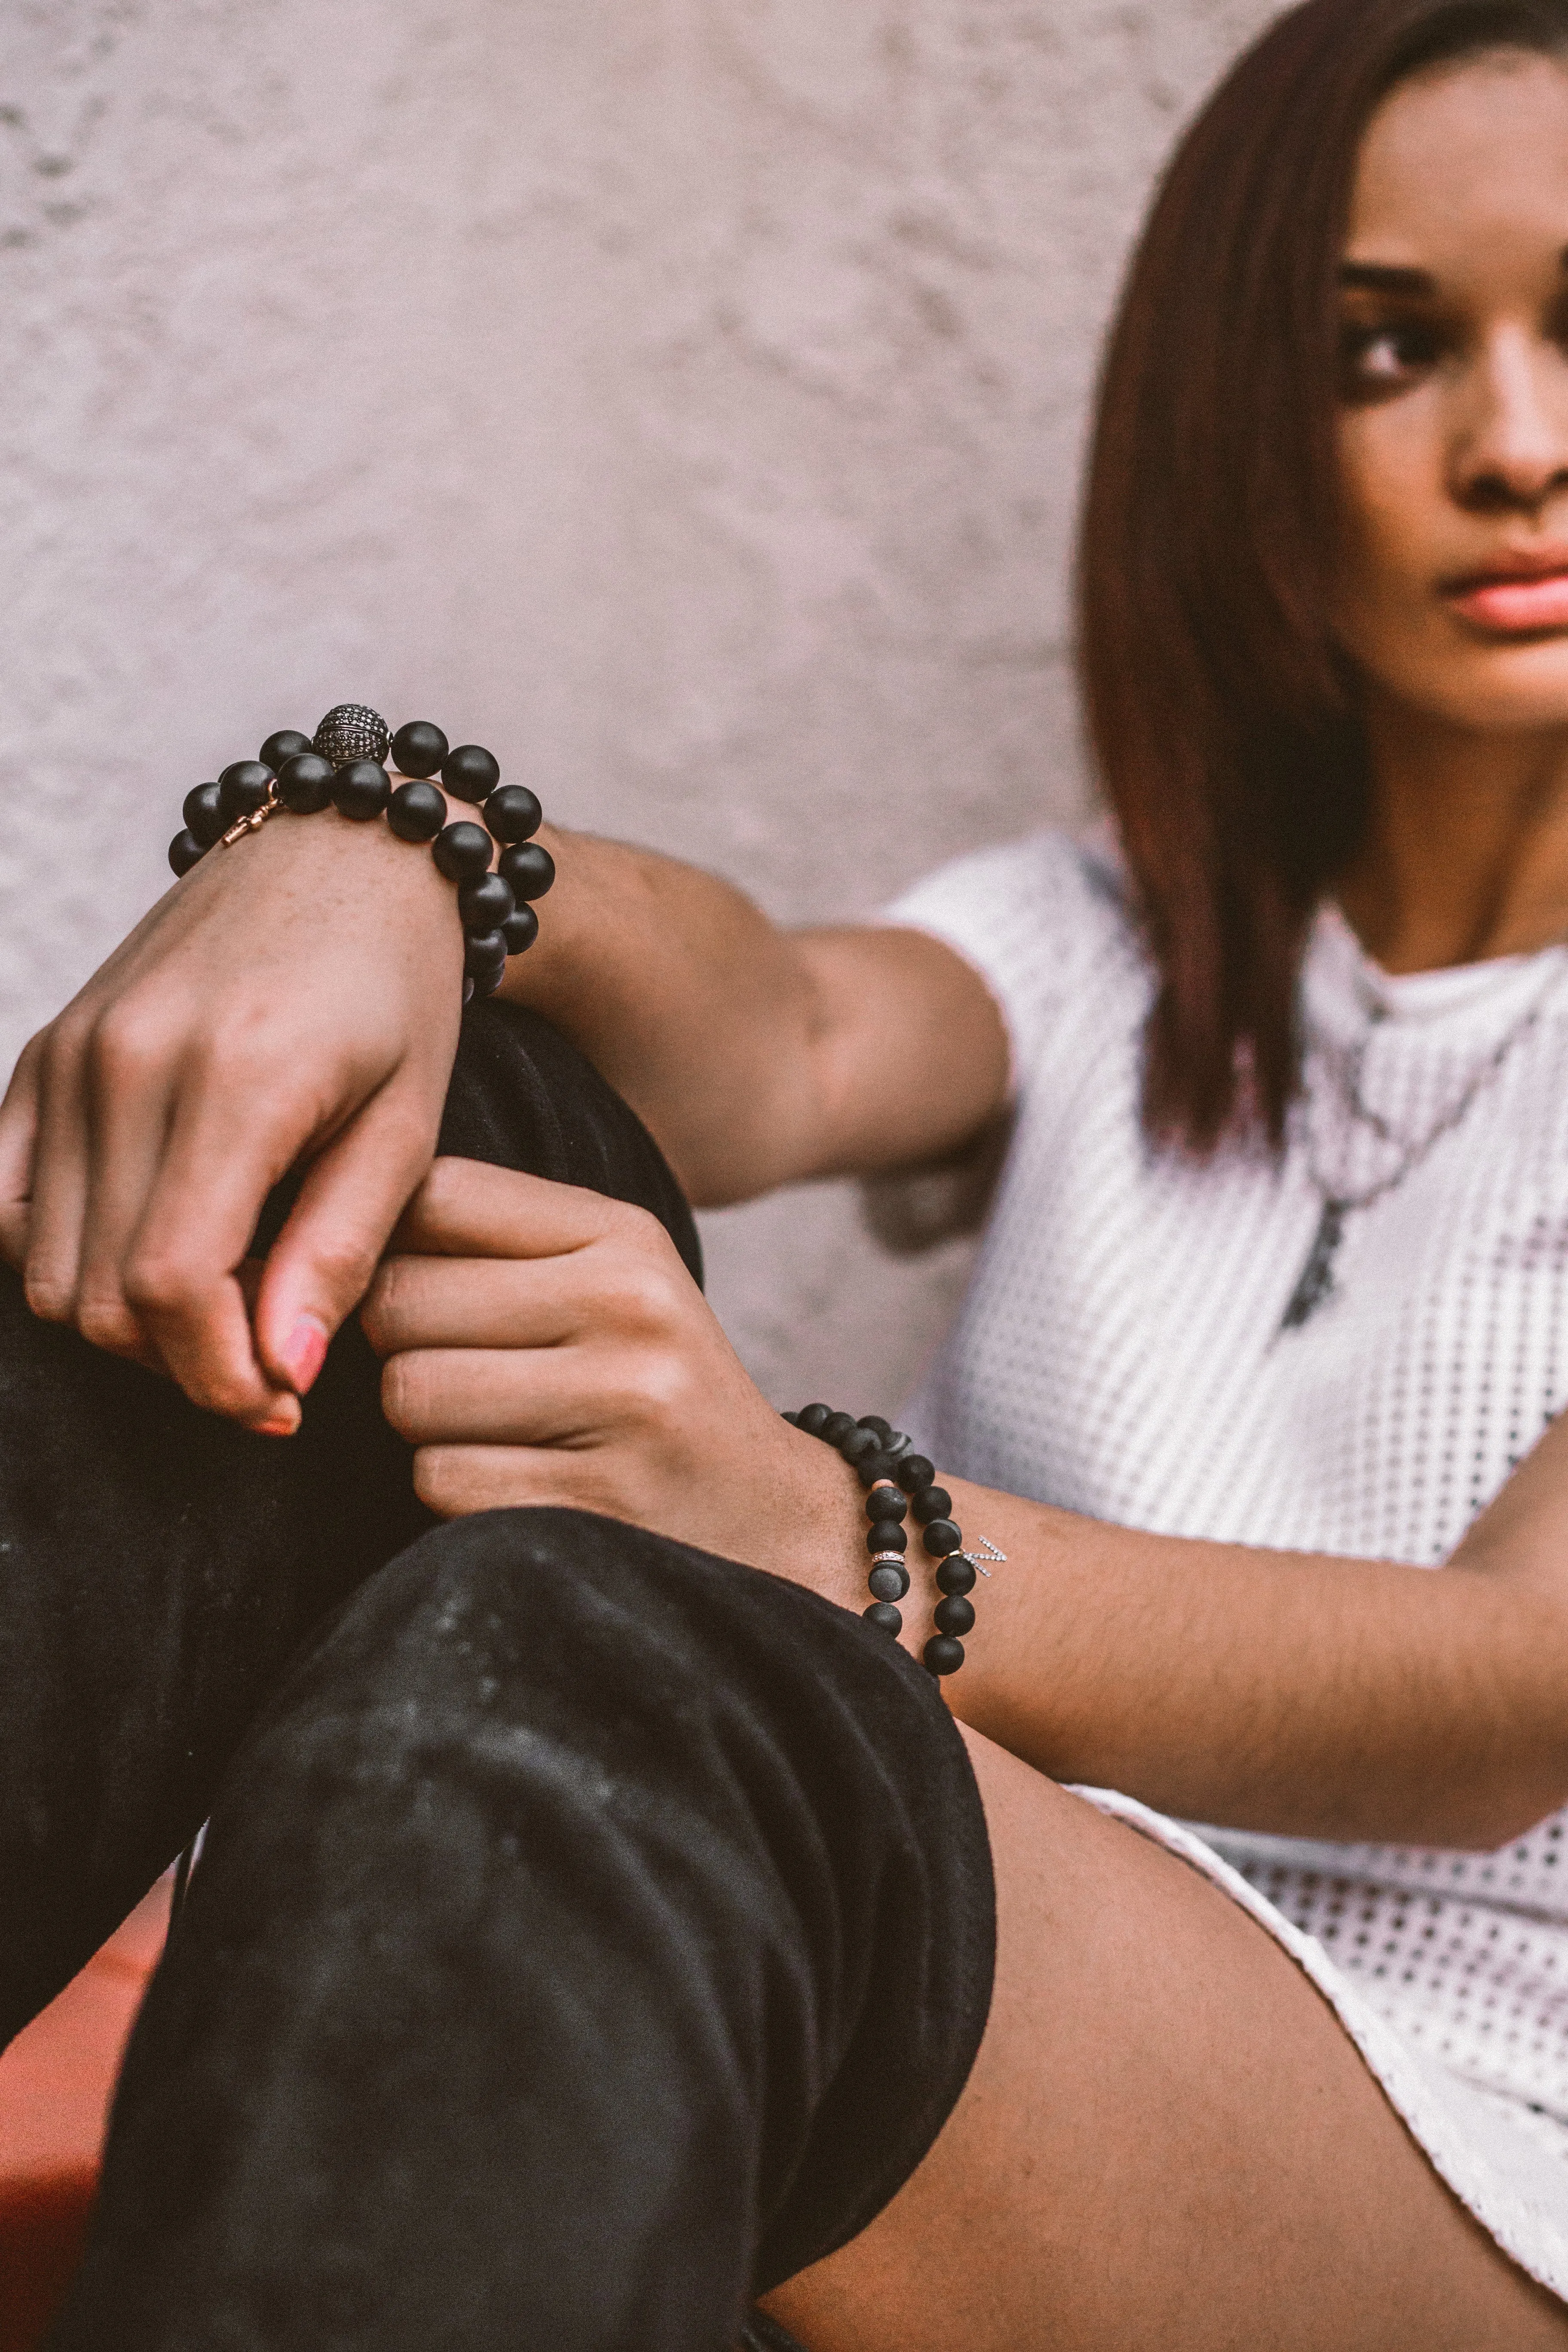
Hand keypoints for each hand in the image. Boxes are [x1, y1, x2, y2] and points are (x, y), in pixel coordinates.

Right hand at [0, 808, 463, 1431]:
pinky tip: (148, 1250)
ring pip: (46, 1268)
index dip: (217, 1376)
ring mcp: (71, 1053)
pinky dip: (62, 1257)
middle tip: (263, 1361)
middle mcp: (128, 1061)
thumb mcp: (407, 1128)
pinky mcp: (43, 1051)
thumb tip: (280, 1374)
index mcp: (236, 1079)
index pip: (173, 1284)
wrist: (345, 855)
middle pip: (102, 1293)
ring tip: (220, 1306)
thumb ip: (337, 1254)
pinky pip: (5, 1204)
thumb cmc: (397, 993)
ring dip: (126, 1321)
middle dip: (182, 1362)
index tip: (278, 1405)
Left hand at [360, 1158, 867, 1598]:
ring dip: (422, 1428)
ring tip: (494, 1432)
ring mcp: (622, 1404)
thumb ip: (490, 1243)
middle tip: (459, 1375)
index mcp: (623, 1234)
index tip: (415, 1288)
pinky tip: (516, 1487)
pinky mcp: (598, 1500)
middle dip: (399, 1347)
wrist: (772, 1522)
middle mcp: (630, 1305)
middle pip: (399, 1300)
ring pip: (407, 1394)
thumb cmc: (653, 1390)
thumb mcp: (608, 1283)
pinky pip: (439, 1481)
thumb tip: (314, 1229)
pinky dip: (453, 1493)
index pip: (435, 1192)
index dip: (388, 1245)